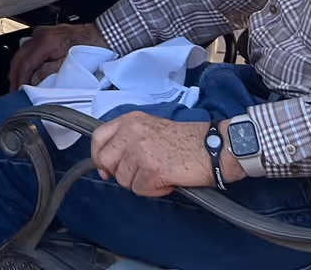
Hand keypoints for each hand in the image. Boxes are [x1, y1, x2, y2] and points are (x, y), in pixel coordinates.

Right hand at [8, 21, 105, 90]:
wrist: (103, 34)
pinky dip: (26, 58)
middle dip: (15, 74)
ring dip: (19, 66)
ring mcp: (43, 32)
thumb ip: (49, 73)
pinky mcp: (48, 33)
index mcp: (46, 42)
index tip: (18, 91)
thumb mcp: (70, 65)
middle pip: (19, 56)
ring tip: (18, 80)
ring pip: (23, 50)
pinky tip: (28, 67)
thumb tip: (34, 81)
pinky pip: (30, 46)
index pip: (26, 64)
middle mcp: (41, 34)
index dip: (21, 80)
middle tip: (13, 89)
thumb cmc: (91, 48)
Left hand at [91, 112, 238, 196]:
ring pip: (123, 179)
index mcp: (130, 120)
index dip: (98, 156)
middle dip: (120, 173)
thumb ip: (127, 139)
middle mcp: (132, 132)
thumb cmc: (186, 140)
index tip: (104, 167)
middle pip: (106, 161)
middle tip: (139, 175)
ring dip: (141, 182)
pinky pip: (140, 190)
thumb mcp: (150, 128)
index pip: (98, 137)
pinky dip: (153, 190)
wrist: (212, 148)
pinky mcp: (151, 169)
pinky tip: (167, 180)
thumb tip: (106, 163)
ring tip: (161, 173)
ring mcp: (140, 150)